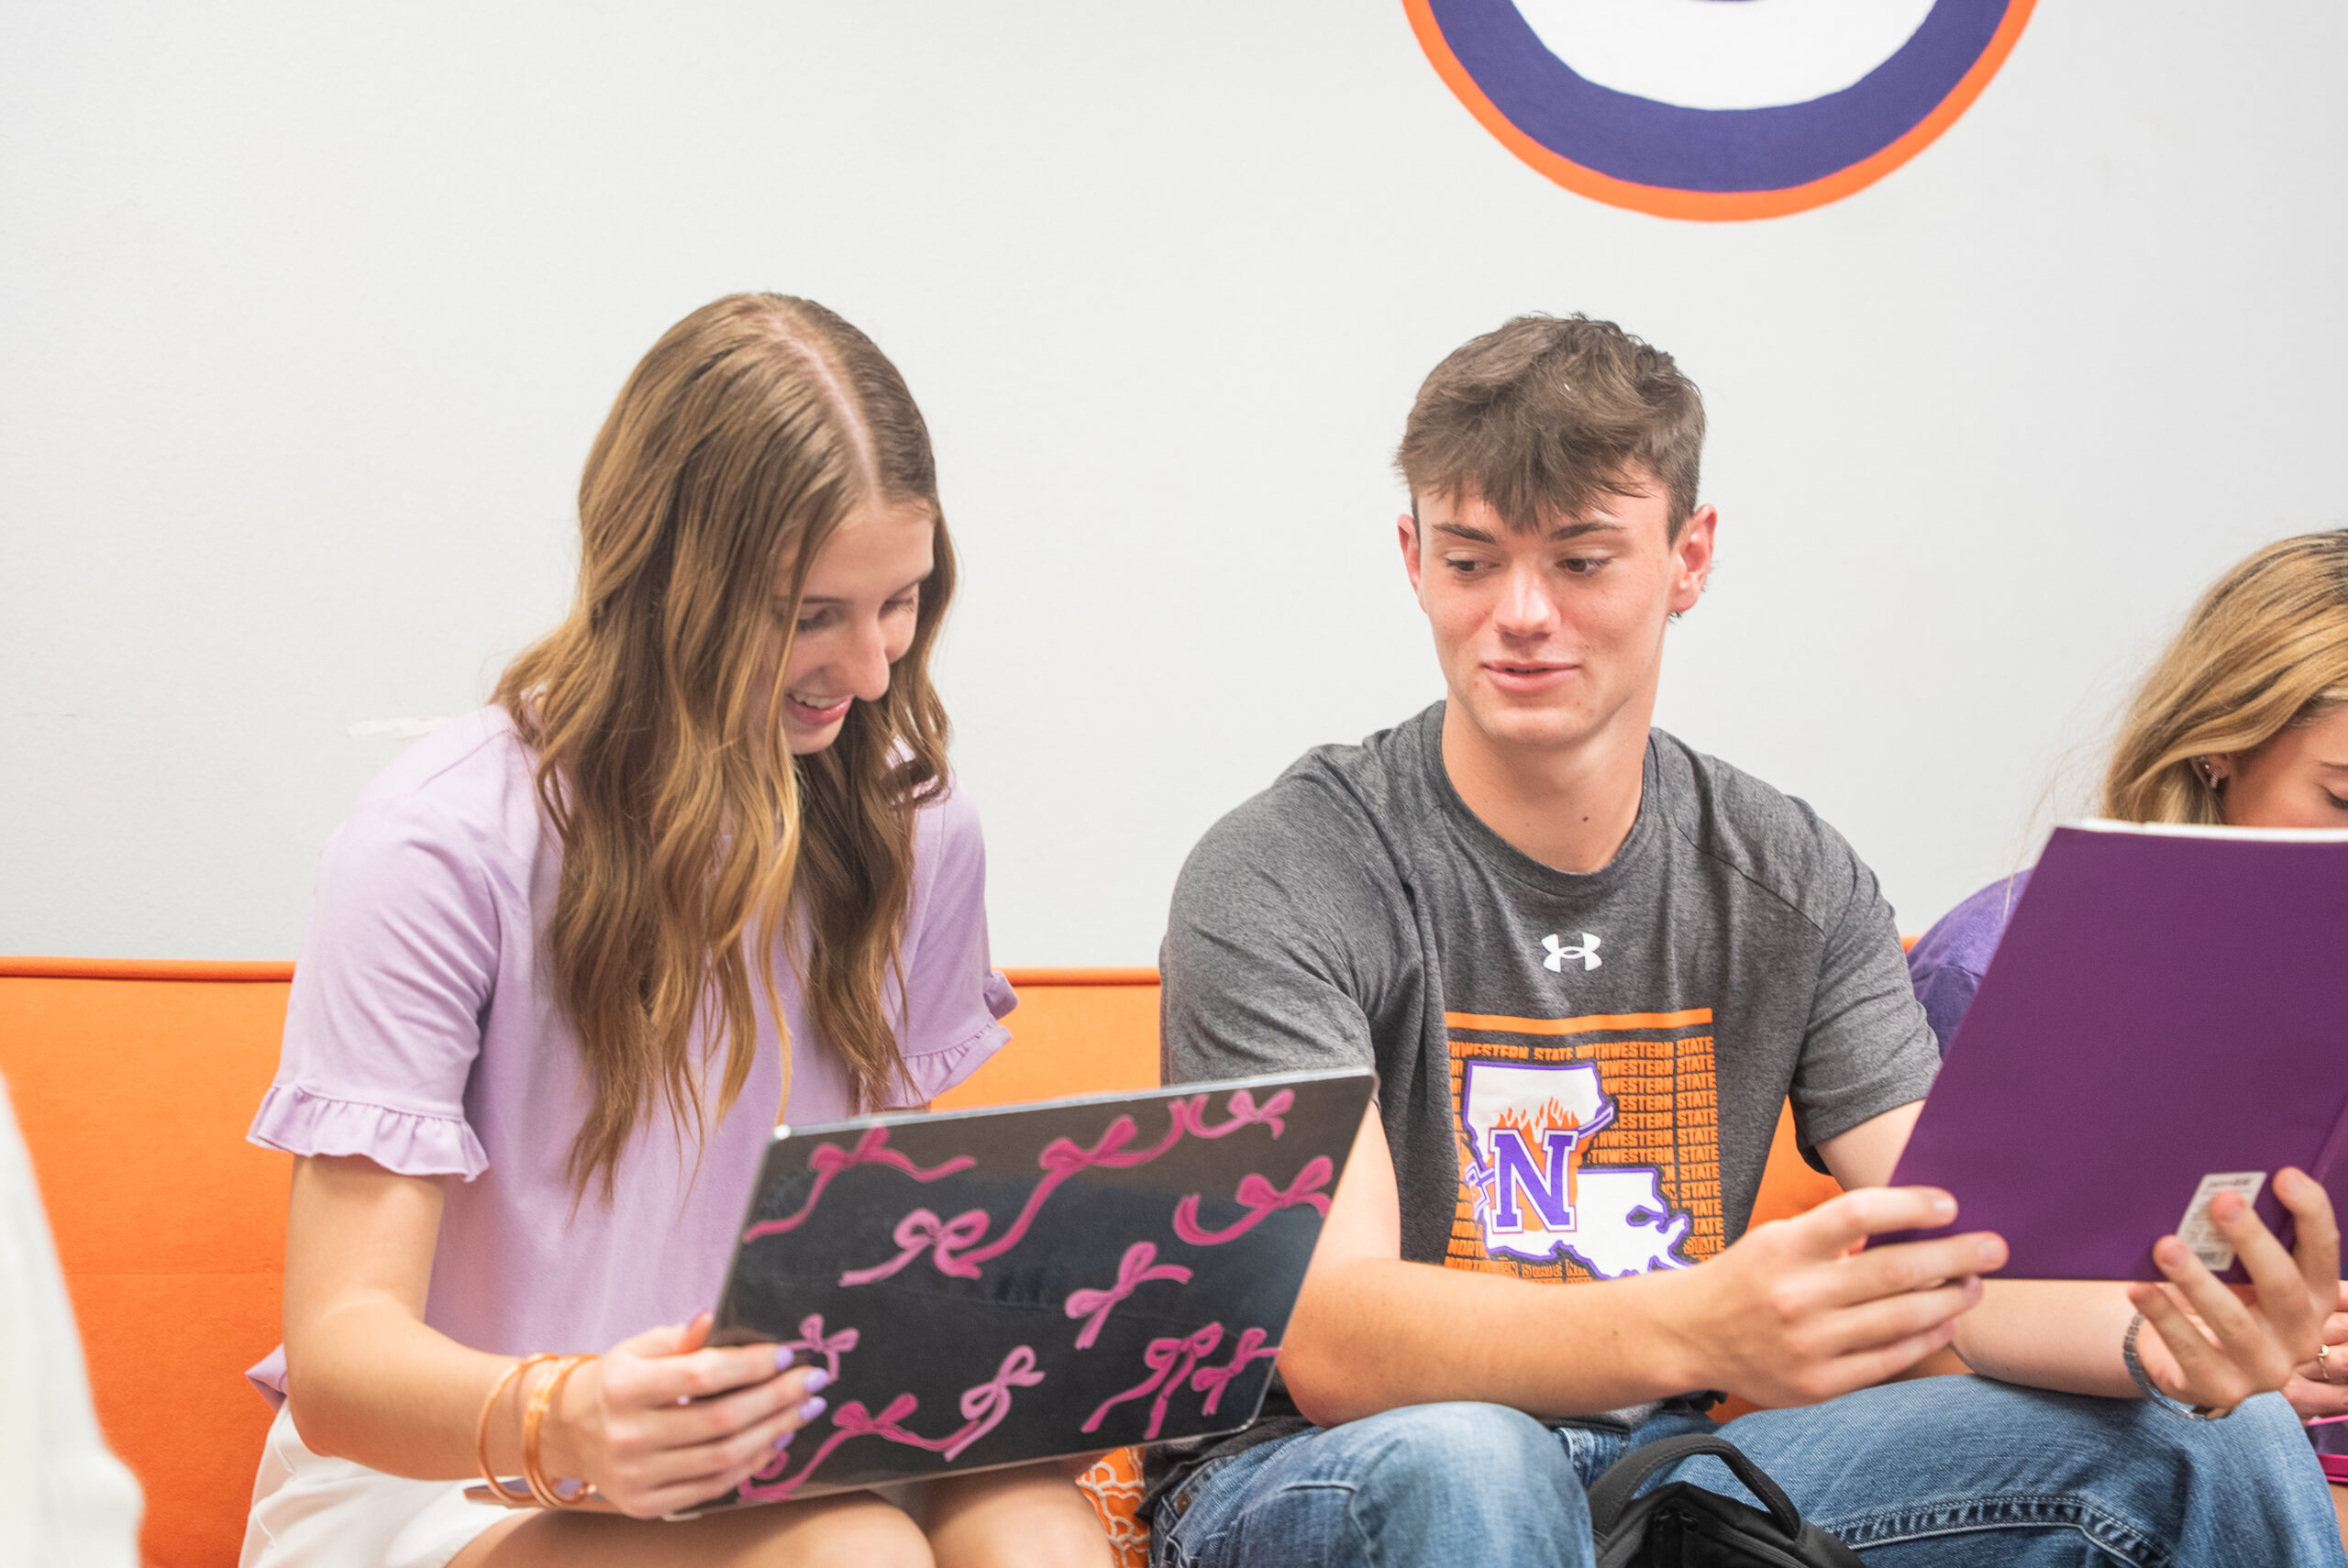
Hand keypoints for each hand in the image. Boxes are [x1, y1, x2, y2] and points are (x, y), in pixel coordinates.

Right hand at [542, 1312, 830, 1517]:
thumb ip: (680, 1337)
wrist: (569, 1433)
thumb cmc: (616, 1382)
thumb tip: (716, 1318)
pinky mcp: (646, 1504)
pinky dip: (752, 1463)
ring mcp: (636, 1476)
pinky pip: (713, 1487)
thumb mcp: (638, 1348)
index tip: (787, 1355)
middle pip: (721, 1420)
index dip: (750, 1366)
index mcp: (624, 1387)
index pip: (701, 1376)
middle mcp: (628, 1435)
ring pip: (724, 1458)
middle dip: (777, 1399)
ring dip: (774, 1432)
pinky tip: (776, 1440)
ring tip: (804, 1409)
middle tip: (814, 1381)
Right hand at [1663, 1185, 2004, 1406]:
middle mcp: (1796, 1295)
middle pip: (1892, 1270)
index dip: (1909, 1205)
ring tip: (1975, 1285)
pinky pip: (1888, 1360)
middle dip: (1954, 1256)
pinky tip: (1944, 1322)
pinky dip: (1924, 1339)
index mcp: (1783, 1246)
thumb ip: (1833, 1235)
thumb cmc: (1746, 1277)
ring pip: (1899, 1318)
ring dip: (1949, 1299)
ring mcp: (1808, 1343)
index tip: (1949, 1204)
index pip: (1857, 1214)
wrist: (1690, 1335)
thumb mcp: (1776, 1239)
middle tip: (1994, 1247)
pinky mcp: (1816, 1384)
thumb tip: (1911, 1226)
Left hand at [2128, 1167, 2338, 1416]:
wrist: (2185, 1356)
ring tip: (2166, 1246)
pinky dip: (2163, 1316)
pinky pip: (2191, 1352)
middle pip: (2283, 1286)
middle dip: (2252, 1241)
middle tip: (2222, 1201)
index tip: (2285, 1175)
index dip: (2311, 1214)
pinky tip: (2139, 1287)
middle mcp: (2299, 1336)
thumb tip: (2215, 1184)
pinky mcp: (2222, 1390)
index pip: (2322, 1254)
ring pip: (2234, 1322)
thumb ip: (2240, 1239)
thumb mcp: (2239, 1270)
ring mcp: (2265, 1369)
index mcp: (2313, 1298)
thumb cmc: (2219, 1295)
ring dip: (2198, 1280)